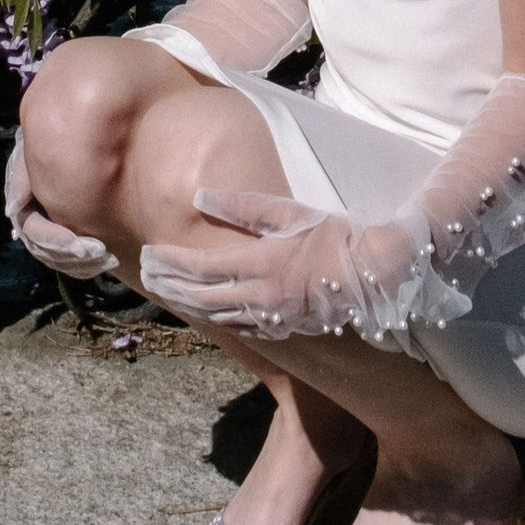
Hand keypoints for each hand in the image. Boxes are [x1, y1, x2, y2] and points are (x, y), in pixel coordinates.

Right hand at [4, 127, 111, 276]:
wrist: (72, 148)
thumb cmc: (50, 146)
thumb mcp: (32, 155)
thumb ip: (21, 177)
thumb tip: (11, 209)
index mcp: (24, 208)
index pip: (33, 232)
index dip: (53, 239)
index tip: (77, 243)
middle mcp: (35, 227)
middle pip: (47, 253)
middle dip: (72, 255)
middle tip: (99, 251)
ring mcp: (51, 237)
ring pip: (60, 262)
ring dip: (82, 264)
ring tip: (107, 256)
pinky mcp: (68, 242)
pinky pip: (73, 264)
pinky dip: (88, 266)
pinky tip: (107, 261)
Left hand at [138, 184, 424, 342]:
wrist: (377, 275)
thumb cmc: (336, 235)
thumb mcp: (291, 212)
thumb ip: (245, 207)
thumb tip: (202, 197)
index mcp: (262, 264)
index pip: (203, 266)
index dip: (173, 262)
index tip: (149, 252)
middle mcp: (262, 296)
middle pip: (204, 296)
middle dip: (172, 286)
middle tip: (147, 275)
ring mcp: (274, 316)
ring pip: (220, 315)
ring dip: (189, 304)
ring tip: (167, 293)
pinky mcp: (286, 327)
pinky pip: (243, 326)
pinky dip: (218, 318)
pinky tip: (210, 312)